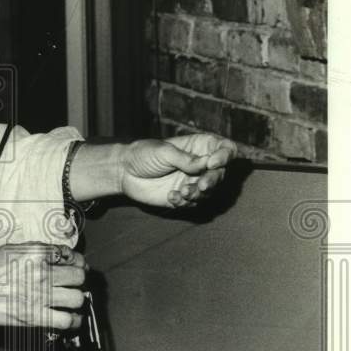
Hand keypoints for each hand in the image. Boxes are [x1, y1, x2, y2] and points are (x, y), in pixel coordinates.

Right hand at [0, 243, 87, 329]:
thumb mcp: (12, 249)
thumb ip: (36, 252)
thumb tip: (56, 257)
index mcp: (36, 253)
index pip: (70, 255)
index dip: (77, 261)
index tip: (77, 266)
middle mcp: (41, 273)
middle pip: (78, 276)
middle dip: (79, 279)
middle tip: (75, 283)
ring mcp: (39, 295)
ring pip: (77, 298)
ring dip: (77, 299)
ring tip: (73, 300)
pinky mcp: (34, 316)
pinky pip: (66, 320)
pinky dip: (73, 321)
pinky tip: (71, 318)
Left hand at [119, 134, 236, 208]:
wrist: (124, 171)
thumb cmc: (144, 154)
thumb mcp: (164, 152)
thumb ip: (186, 159)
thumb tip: (207, 164)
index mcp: (199, 147)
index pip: (225, 148)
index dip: (226, 155)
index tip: (213, 163)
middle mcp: (200, 164)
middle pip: (220, 173)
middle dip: (213, 181)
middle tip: (202, 186)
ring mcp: (192, 181)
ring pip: (209, 192)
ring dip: (198, 194)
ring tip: (181, 192)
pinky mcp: (183, 196)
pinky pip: (193, 203)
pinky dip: (184, 202)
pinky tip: (171, 197)